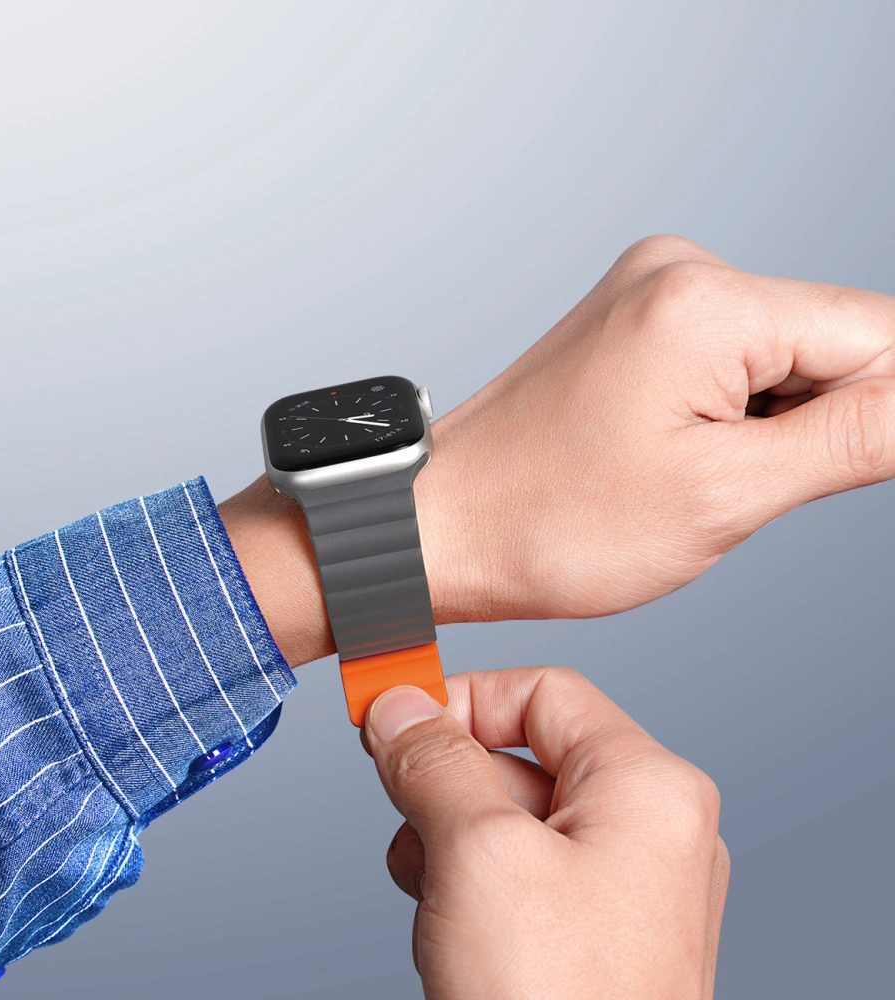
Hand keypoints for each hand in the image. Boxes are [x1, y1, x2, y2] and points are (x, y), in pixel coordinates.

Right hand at [365, 669, 728, 999]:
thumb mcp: (476, 852)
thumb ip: (433, 759)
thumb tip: (398, 704)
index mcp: (648, 787)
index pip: (542, 691)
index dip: (462, 698)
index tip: (393, 721)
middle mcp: (650, 828)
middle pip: (523, 752)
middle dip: (450, 782)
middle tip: (403, 810)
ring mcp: (626, 886)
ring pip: (513, 814)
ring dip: (452, 837)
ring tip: (433, 889)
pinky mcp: (596, 934)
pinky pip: (521, 871)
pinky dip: (470, 882)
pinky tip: (450, 925)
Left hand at [417, 234, 894, 620]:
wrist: (445, 522)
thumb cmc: (548, 522)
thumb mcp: (724, 494)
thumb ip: (858, 437)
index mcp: (706, 303)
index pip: (881, 339)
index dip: (884, 419)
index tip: (830, 473)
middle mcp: (678, 271)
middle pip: (832, 340)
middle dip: (813, 424)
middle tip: (727, 487)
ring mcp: (649, 291)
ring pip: (783, 352)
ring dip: (768, 422)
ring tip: (680, 473)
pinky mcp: (633, 319)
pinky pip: (730, 356)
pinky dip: (730, 410)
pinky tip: (668, 452)